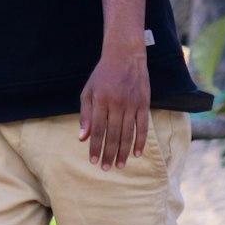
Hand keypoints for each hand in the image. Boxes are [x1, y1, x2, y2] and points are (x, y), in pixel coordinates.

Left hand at [78, 46, 149, 170]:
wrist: (125, 56)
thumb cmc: (103, 74)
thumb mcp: (89, 90)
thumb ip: (85, 114)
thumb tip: (82, 137)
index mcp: (101, 100)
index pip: (97, 129)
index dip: (95, 146)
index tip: (93, 161)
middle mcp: (116, 103)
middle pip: (112, 134)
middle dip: (108, 153)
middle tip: (105, 168)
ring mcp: (131, 104)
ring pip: (127, 134)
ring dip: (123, 152)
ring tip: (119, 165)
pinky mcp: (143, 104)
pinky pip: (143, 127)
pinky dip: (140, 142)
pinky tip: (137, 154)